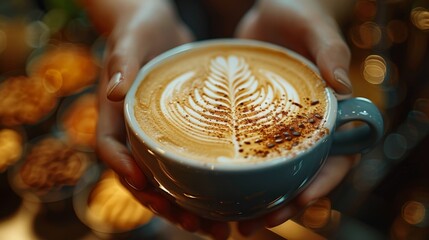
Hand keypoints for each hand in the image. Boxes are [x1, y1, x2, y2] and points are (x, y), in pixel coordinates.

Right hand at [81, 0, 230, 238]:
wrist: (157, 23)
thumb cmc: (138, 28)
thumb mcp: (130, 39)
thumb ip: (122, 61)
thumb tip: (114, 91)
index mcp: (115, 114)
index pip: (110, 149)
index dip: (123, 170)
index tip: (144, 186)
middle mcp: (134, 131)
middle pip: (143, 179)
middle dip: (165, 205)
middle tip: (194, 224)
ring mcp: (158, 135)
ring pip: (168, 180)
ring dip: (190, 207)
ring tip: (218, 228)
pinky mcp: (180, 132)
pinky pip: (189, 164)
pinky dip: (205, 186)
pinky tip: (229, 200)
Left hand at [235, 0, 355, 235]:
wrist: (267, 13)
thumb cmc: (298, 14)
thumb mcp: (315, 26)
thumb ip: (331, 50)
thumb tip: (344, 85)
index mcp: (331, 114)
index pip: (337, 158)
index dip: (323, 184)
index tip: (302, 201)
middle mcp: (305, 128)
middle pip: (302, 177)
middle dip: (284, 204)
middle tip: (258, 222)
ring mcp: (277, 129)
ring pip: (273, 174)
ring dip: (258, 201)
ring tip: (236, 221)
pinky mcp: (252, 124)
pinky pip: (246, 155)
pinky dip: (236, 176)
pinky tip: (217, 191)